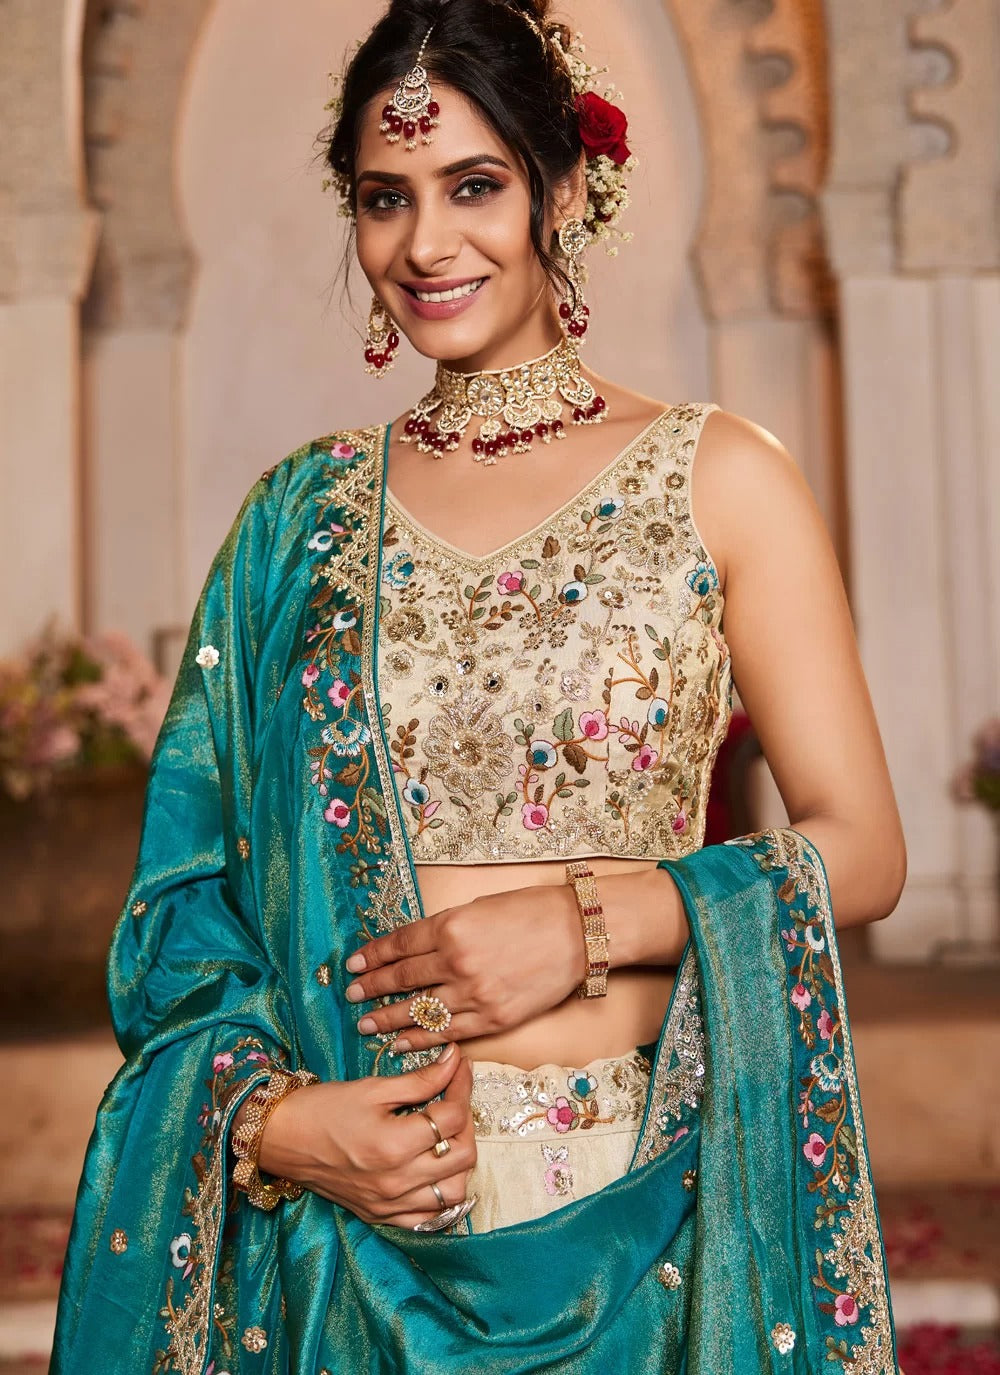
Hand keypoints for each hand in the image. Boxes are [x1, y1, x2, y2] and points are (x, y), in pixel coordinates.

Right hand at [254, 1044, 476, 1228]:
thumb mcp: (373, 1087)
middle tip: (454, 1098)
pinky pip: (430, 1216)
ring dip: (459, 1160)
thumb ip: (421, 1078)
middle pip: (463, 1155)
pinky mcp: (382, 1216)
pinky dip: (442, 1194)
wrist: (282, 1139)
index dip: (462, 1085)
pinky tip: (436, 1169)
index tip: (460, 1067)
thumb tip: (456, 1059)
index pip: (452, 1116)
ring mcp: (390, 1204)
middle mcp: (396, 1182)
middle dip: (466, 1120)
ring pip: (454, 1190)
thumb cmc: (324, 1107)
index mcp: (393, 1145)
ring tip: (446, 1134)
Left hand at [344, 884, 586, 1052]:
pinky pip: (447, 1032)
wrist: (578, 933)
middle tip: (351, 995)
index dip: (374, 955)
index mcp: (451, 925)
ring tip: (366, 1024)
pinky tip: (400, 1042)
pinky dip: (420, 1038)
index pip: (400, 944)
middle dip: (373, 987)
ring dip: (388, 1018)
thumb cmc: (532, 912)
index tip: (354, 964)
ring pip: (419, 1010)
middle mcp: (457, 960)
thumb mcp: (479, 908)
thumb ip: (446, 928)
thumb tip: (416, 947)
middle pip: (403, 978)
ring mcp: (474, 992)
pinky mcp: (493, 1017)